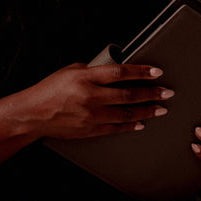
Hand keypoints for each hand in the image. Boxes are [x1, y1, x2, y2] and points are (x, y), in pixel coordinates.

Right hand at [25, 63, 173, 139]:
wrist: (33, 114)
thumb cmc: (49, 90)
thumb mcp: (70, 71)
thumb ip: (93, 71)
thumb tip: (113, 74)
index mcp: (86, 77)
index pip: (121, 73)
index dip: (142, 72)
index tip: (157, 72)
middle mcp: (91, 96)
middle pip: (128, 95)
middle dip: (151, 93)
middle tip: (167, 93)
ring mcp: (91, 115)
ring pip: (125, 114)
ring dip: (146, 111)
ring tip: (160, 109)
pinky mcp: (89, 130)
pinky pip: (115, 129)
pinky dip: (129, 126)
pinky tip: (140, 124)